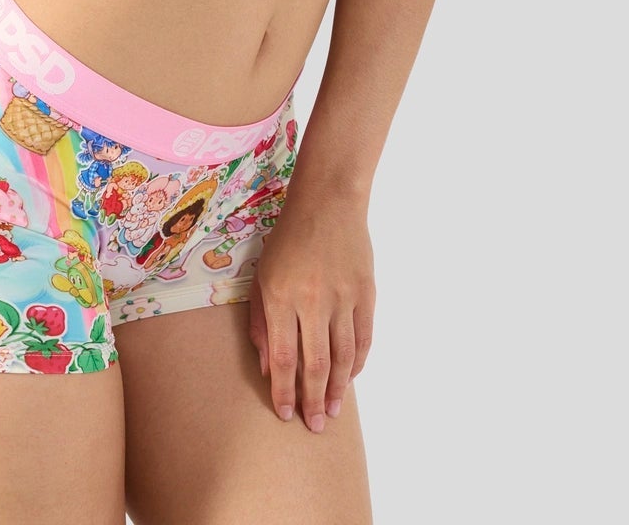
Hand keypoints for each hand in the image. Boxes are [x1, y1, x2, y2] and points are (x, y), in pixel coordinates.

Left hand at [246, 197, 374, 432]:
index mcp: (281, 296)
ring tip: (333, 411)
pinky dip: (358, 363)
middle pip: (315, 364)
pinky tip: (350, 378)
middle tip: (315, 426)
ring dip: (338, 389)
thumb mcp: (262, 276)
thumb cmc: (287, 239)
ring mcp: (343, 297)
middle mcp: (313, 301)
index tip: (285, 414)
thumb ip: (262, 322)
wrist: (328, 203)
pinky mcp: (366, 293)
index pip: (284, 358)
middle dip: (313, 400)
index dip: (284, 391)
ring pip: (342, 357)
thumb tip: (268, 367)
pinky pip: (363, 338)